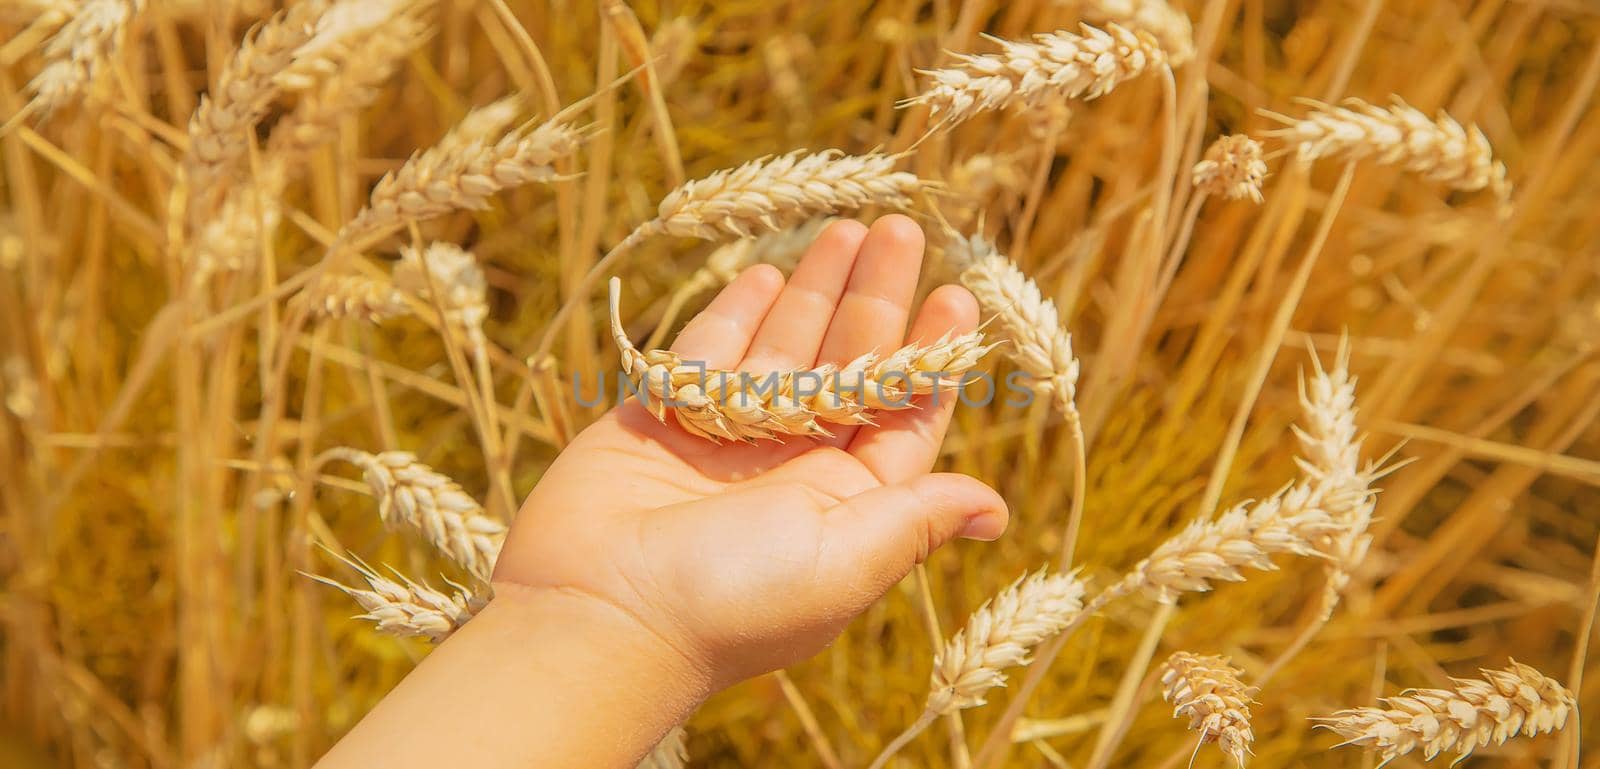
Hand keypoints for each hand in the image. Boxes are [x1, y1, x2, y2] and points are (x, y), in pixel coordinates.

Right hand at [494, 215, 1008, 692]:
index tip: (953, 293)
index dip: (929, 356)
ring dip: (815, 290)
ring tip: (845, 230)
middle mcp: (790, 468)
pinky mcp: (663, 421)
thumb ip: (916, 517)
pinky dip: (738, 313)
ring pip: (783, 349)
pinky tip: (768, 272)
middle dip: (875, 298)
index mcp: (843, 505)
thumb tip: (998, 509)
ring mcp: (726, 442)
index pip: (901, 415)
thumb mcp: (844, 560)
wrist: (598, 616)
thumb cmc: (733, 599)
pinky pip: (710, 355)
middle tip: (900, 230)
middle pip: (847, 366)